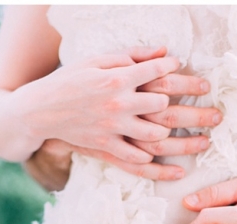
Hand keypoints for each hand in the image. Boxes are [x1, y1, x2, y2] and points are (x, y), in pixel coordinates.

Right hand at [13, 48, 180, 164]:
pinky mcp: (105, 145)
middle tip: (196, 105)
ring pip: (154, 134)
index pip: (155, 72)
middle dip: (182, 104)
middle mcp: (117, 104)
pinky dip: (149, 159)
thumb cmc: (69, 80)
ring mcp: (112, 128)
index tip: (179, 66)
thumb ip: (131, 56)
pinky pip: (135, 158)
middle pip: (162, 104)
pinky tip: (159, 157)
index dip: (172, 67)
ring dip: (170, 133)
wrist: (40, 109)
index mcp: (116, 79)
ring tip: (181, 132)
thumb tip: (163, 51)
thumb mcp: (96, 60)